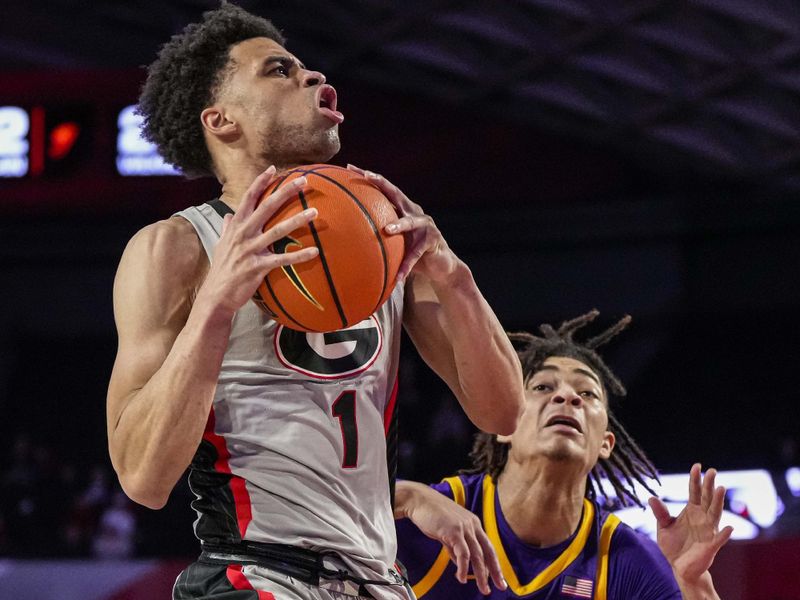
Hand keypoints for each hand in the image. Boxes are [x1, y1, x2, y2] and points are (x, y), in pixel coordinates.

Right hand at [200, 166, 318, 314]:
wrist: (216, 295)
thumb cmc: (222, 269)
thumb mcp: (221, 244)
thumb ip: (226, 228)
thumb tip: (228, 215)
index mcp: (236, 226)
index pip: (248, 198)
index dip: (260, 182)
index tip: (273, 169)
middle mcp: (242, 234)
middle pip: (266, 207)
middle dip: (285, 192)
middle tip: (303, 181)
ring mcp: (250, 250)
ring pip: (277, 230)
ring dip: (297, 220)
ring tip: (314, 213)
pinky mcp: (257, 267)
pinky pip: (282, 260)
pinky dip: (299, 256)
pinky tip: (315, 252)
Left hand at [347, 164, 458, 284]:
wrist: (439, 266)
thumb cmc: (411, 254)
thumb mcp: (393, 243)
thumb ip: (377, 237)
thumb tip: (345, 241)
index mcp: (402, 209)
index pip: (383, 189)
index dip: (368, 177)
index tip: (349, 167)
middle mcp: (414, 212)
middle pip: (396, 193)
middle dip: (381, 182)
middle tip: (366, 175)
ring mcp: (426, 225)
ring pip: (410, 222)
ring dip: (399, 225)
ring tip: (388, 229)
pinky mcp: (433, 241)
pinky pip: (416, 254)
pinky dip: (406, 265)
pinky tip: (398, 277)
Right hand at [400, 482, 505, 594]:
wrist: (419, 500)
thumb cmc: (432, 515)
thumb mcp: (448, 530)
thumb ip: (456, 546)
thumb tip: (460, 563)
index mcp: (474, 524)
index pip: (489, 547)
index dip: (495, 564)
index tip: (499, 579)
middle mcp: (472, 525)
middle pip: (488, 552)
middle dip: (495, 572)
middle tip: (500, 587)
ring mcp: (464, 527)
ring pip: (478, 555)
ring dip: (481, 575)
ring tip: (483, 589)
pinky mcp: (454, 531)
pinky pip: (463, 554)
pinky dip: (463, 568)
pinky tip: (461, 577)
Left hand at [648, 463, 732, 583]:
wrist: (679, 567)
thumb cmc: (673, 545)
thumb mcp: (663, 527)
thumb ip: (660, 513)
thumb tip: (651, 498)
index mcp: (691, 511)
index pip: (694, 491)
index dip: (695, 479)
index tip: (697, 466)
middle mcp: (702, 518)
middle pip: (707, 498)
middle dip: (709, 485)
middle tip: (712, 471)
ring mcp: (708, 531)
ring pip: (715, 513)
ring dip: (718, 501)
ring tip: (721, 488)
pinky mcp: (711, 546)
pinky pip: (719, 539)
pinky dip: (724, 534)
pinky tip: (729, 528)